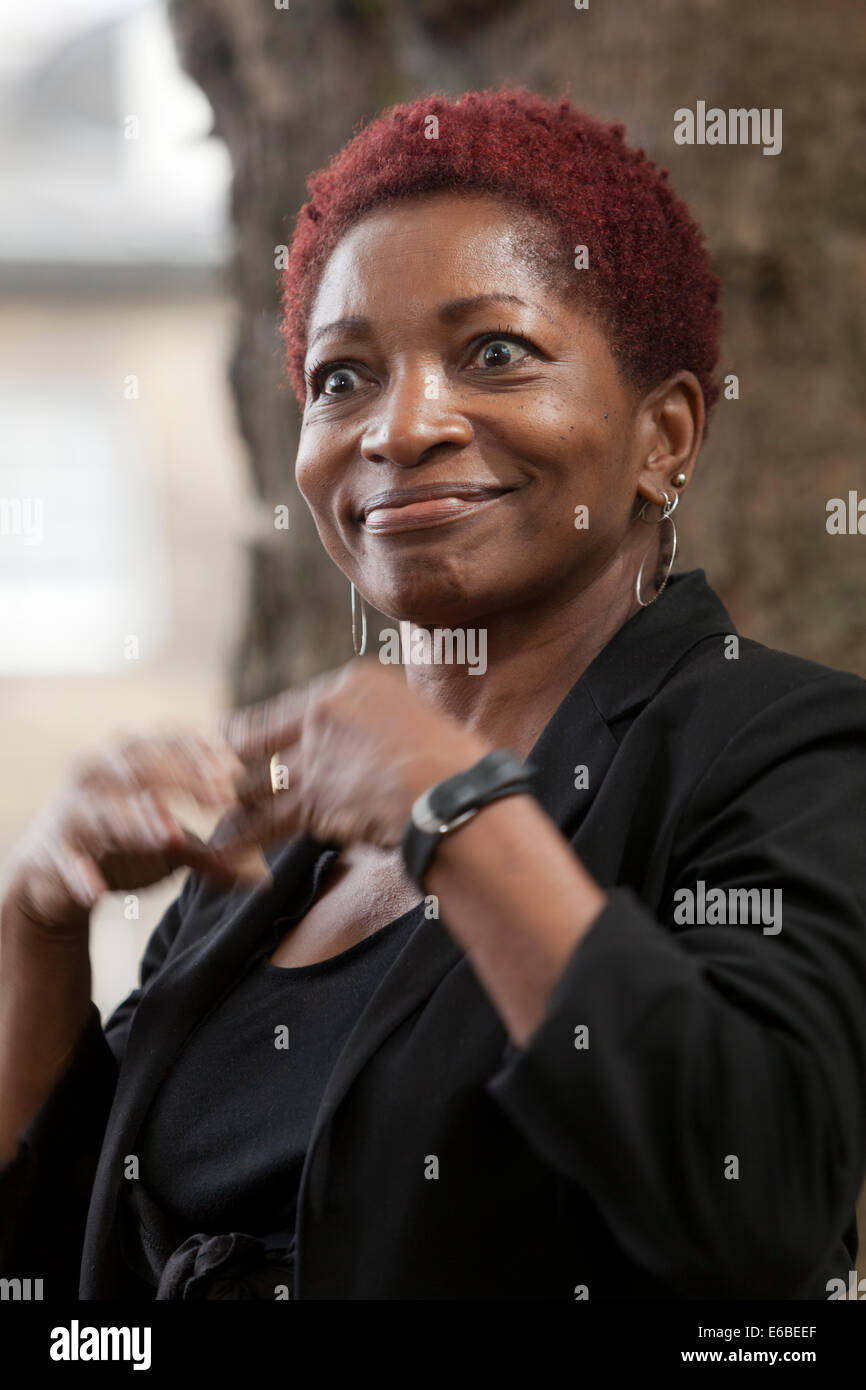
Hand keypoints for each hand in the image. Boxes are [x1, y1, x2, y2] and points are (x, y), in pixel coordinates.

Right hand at [3, 731, 248, 936]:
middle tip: (221, 801)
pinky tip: (97, 893)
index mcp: (129, 760)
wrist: (54, 874)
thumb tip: (263, 875)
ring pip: (101, 807)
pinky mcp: (50, 849)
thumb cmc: (121, 844)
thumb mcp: (171, 847)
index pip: (167, 742)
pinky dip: (80, 873)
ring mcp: (71, 810)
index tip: (236, 774)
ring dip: (136, 819)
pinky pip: (64, 858)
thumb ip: (213, 853)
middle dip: (182, 779)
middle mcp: (97, 773)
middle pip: (138, 764)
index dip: (202, 753)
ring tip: (170, 837)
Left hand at [214, 660, 491, 851]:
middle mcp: (325, 713)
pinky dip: (240, 838)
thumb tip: (381, 744)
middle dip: (233, 758)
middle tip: (207, 772)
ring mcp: (314, 757)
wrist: (455, 792)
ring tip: (205, 812)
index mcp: (353, 684)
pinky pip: (265, 822)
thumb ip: (386, 726)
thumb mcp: (420, 720)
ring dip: (232, 800)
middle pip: (262, 736)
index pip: (292, 707)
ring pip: (258, 780)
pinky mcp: (312, 802)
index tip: (244, 738)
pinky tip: (218, 848)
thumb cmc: (458, 761)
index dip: (265, 729)